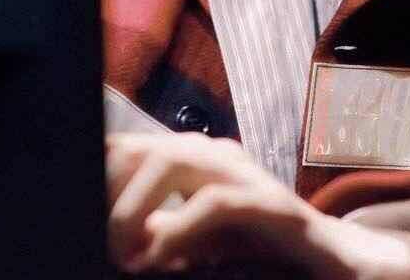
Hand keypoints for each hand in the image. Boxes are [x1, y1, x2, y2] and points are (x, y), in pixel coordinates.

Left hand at [105, 131, 409, 276]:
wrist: (335, 262)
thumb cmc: (261, 249)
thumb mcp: (196, 239)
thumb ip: (159, 228)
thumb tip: (116, 235)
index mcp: (196, 161)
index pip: (133, 146)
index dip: (99, 169)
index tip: (74, 205)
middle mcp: (218, 157)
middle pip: (146, 146)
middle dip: (110, 186)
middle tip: (96, 237)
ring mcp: (247, 175)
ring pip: (176, 160)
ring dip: (136, 206)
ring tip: (122, 252)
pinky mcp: (273, 206)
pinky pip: (217, 203)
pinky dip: (179, 231)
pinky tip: (158, 259)